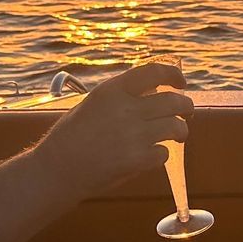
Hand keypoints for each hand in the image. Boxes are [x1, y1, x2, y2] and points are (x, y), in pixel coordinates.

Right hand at [34, 62, 191, 196]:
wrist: (56, 169)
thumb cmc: (72, 136)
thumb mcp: (94, 103)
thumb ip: (122, 95)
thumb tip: (155, 89)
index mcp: (112, 90)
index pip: (154, 72)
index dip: (173, 75)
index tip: (181, 82)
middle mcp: (126, 109)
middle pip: (174, 101)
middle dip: (186, 107)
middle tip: (186, 113)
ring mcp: (133, 135)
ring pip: (177, 127)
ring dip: (180, 131)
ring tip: (177, 135)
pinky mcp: (136, 160)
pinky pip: (164, 154)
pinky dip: (161, 155)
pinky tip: (151, 156)